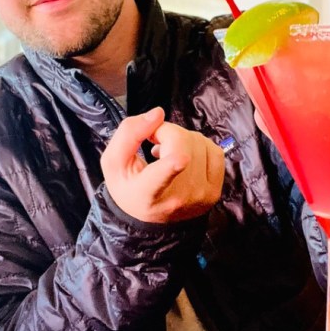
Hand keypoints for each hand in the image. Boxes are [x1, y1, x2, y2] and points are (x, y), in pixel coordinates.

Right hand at [101, 107, 224, 223]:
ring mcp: (199, 196)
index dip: (172, 165)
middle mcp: (176, 197)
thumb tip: (158, 113)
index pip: (161, 177)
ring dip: (182, 139)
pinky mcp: (214, 192)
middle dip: (166, 133)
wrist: (148, 217)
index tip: (179, 159)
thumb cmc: (129, 185)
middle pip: (181, 143)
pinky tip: (185, 156)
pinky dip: (200, 146)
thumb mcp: (114, 161)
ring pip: (199, 142)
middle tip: (155, 144)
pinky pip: (215, 151)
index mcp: (146, 192)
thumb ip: (129, 133)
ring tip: (168, 154)